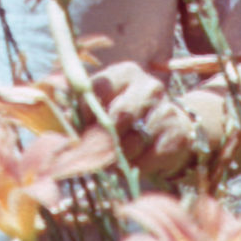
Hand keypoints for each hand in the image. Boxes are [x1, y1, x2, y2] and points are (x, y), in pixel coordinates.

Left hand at [92, 58, 240, 182]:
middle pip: (117, 116)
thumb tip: (62, 124)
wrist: (170, 131)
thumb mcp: (103, 107)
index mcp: (126, 73)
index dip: (84, 116)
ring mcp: (167, 110)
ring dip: (118, 158)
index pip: (97, 90)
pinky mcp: (178, 135)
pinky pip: (148, 159)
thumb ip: (80, 112)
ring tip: (114, 160)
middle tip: (91, 154)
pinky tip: (135, 163)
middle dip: (101, 140)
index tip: (79, 131)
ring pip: (132, 142)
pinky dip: (136, 167)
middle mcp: (149, 86)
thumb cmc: (127, 120)